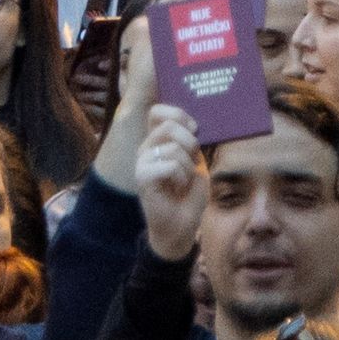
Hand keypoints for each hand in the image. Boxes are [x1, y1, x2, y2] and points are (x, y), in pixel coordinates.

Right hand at [133, 103, 208, 259]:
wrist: (179, 227)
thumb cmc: (188, 197)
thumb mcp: (196, 165)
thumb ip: (191, 145)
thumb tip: (192, 126)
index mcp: (157, 142)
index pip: (157, 112)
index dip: (177, 113)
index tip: (194, 128)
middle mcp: (146, 148)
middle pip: (168, 125)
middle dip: (190, 141)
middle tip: (193, 160)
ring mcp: (142, 162)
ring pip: (173, 148)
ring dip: (189, 166)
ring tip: (184, 181)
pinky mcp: (143, 177)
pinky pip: (171, 166)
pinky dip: (182, 177)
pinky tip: (178, 188)